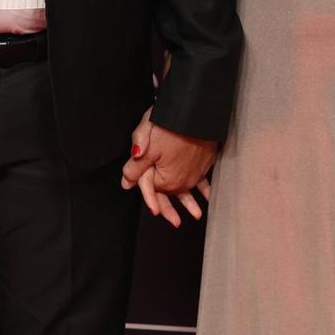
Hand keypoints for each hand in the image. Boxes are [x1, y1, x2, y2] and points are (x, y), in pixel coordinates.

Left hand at [121, 110, 215, 227]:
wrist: (198, 111)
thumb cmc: (168, 125)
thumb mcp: (145, 144)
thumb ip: (135, 168)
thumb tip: (126, 184)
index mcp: (165, 179)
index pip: (153, 191)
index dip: (149, 199)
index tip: (155, 213)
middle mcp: (182, 179)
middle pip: (172, 193)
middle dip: (171, 208)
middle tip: (175, 223)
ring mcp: (195, 172)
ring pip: (189, 189)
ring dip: (191, 202)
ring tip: (197, 214)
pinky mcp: (205, 162)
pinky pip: (203, 179)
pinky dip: (205, 187)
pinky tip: (209, 195)